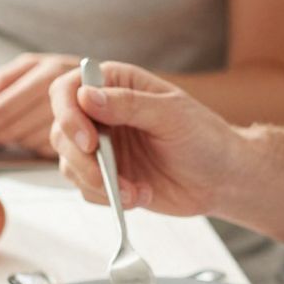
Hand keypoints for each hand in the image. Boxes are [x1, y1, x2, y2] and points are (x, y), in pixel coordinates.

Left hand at [0, 54, 76, 155]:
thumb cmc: (68, 75)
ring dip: (13, 142)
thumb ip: (4, 79)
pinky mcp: (83, 139)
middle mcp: (62, 93)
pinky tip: (28, 138)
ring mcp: (75, 118)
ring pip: (28, 141)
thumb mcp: (36, 66)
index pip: (2, 108)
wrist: (114, 88)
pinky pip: (46, 150)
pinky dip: (33, 147)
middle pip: (12, 129)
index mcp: (48, 71)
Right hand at [49, 62, 242, 215]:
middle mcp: (102, 113)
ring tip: (135, 191)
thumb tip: (86, 96)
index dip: (67, 114)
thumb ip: (129, 105)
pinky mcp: (106, 176)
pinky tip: (140, 194)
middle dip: (82, 161)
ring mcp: (102, 147)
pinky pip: (85, 189)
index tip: (88, 142)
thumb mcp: (171, 115)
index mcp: (116, 84)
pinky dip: (108, 198)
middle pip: (61, 131)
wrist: (222, 180)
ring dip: (98, 184)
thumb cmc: (205, 138)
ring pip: (69, 164)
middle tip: (109, 179)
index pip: (68, 89)